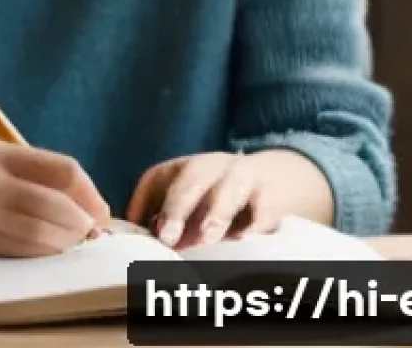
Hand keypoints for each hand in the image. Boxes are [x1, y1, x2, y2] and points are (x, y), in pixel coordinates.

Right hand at [0, 138, 111, 272]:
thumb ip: (25, 177)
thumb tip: (83, 204)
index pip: (63, 169)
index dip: (90, 194)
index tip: (100, 212)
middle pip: (59, 202)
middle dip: (84, 224)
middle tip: (92, 237)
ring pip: (43, 232)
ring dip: (67, 245)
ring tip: (72, 249)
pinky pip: (18, 253)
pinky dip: (42, 257)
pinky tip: (46, 258)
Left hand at [126, 151, 291, 249]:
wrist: (276, 177)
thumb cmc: (220, 198)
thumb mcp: (191, 203)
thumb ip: (166, 221)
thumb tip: (140, 244)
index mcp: (183, 170)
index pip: (156, 179)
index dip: (144, 203)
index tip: (136, 229)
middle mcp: (210, 167)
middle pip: (190, 179)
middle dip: (177, 207)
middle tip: (167, 237)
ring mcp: (241, 177)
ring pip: (229, 187)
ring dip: (217, 211)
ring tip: (208, 236)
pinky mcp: (270, 194)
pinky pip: (264, 206)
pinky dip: (258, 220)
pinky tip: (249, 235)